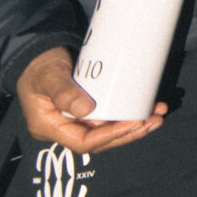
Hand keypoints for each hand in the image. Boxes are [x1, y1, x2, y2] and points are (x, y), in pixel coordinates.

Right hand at [17, 48, 164, 153]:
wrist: (39, 53)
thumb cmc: (40, 65)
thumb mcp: (49, 76)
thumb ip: (63, 92)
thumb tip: (86, 110)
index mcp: (50, 127)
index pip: (83, 142)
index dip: (110, 136)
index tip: (133, 123)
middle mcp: (65, 128)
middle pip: (101, 141)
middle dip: (129, 133)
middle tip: (153, 121)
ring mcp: (77, 119)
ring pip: (109, 130)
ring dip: (134, 125)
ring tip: (157, 115)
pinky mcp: (89, 108)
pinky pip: (110, 117)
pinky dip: (129, 114)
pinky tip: (148, 107)